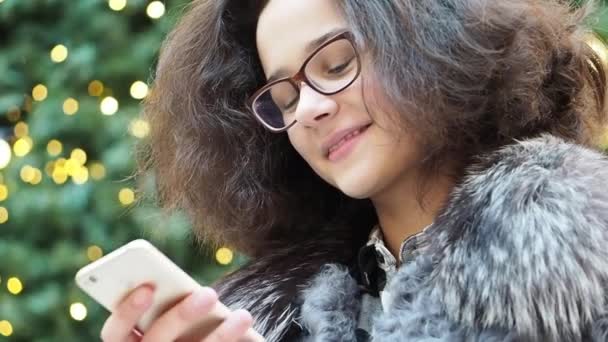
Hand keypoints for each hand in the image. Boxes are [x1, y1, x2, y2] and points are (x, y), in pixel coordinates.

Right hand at [100, 284, 260, 341]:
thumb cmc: (177, 333)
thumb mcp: (168, 322)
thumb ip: (168, 307)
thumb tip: (197, 290)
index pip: (113, 332)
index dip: (126, 310)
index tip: (148, 286)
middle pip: (156, 341)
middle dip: (182, 316)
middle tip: (210, 294)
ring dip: (221, 337)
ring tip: (244, 315)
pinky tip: (254, 338)